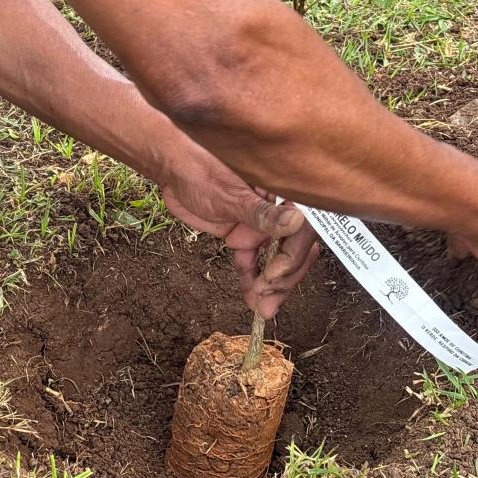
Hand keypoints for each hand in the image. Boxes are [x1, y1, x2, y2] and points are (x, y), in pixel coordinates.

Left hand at [160, 142, 319, 318]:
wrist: (173, 171)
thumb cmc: (201, 169)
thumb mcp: (231, 195)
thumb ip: (263, 212)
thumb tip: (297, 222)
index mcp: (285, 191)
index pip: (304, 227)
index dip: (293, 255)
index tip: (274, 276)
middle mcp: (280, 210)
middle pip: (294, 249)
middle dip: (283, 278)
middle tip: (267, 300)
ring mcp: (263, 225)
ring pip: (276, 261)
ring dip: (270, 286)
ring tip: (261, 308)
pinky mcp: (246, 237)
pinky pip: (255, 262)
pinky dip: (252, 280)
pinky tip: (251, 298)